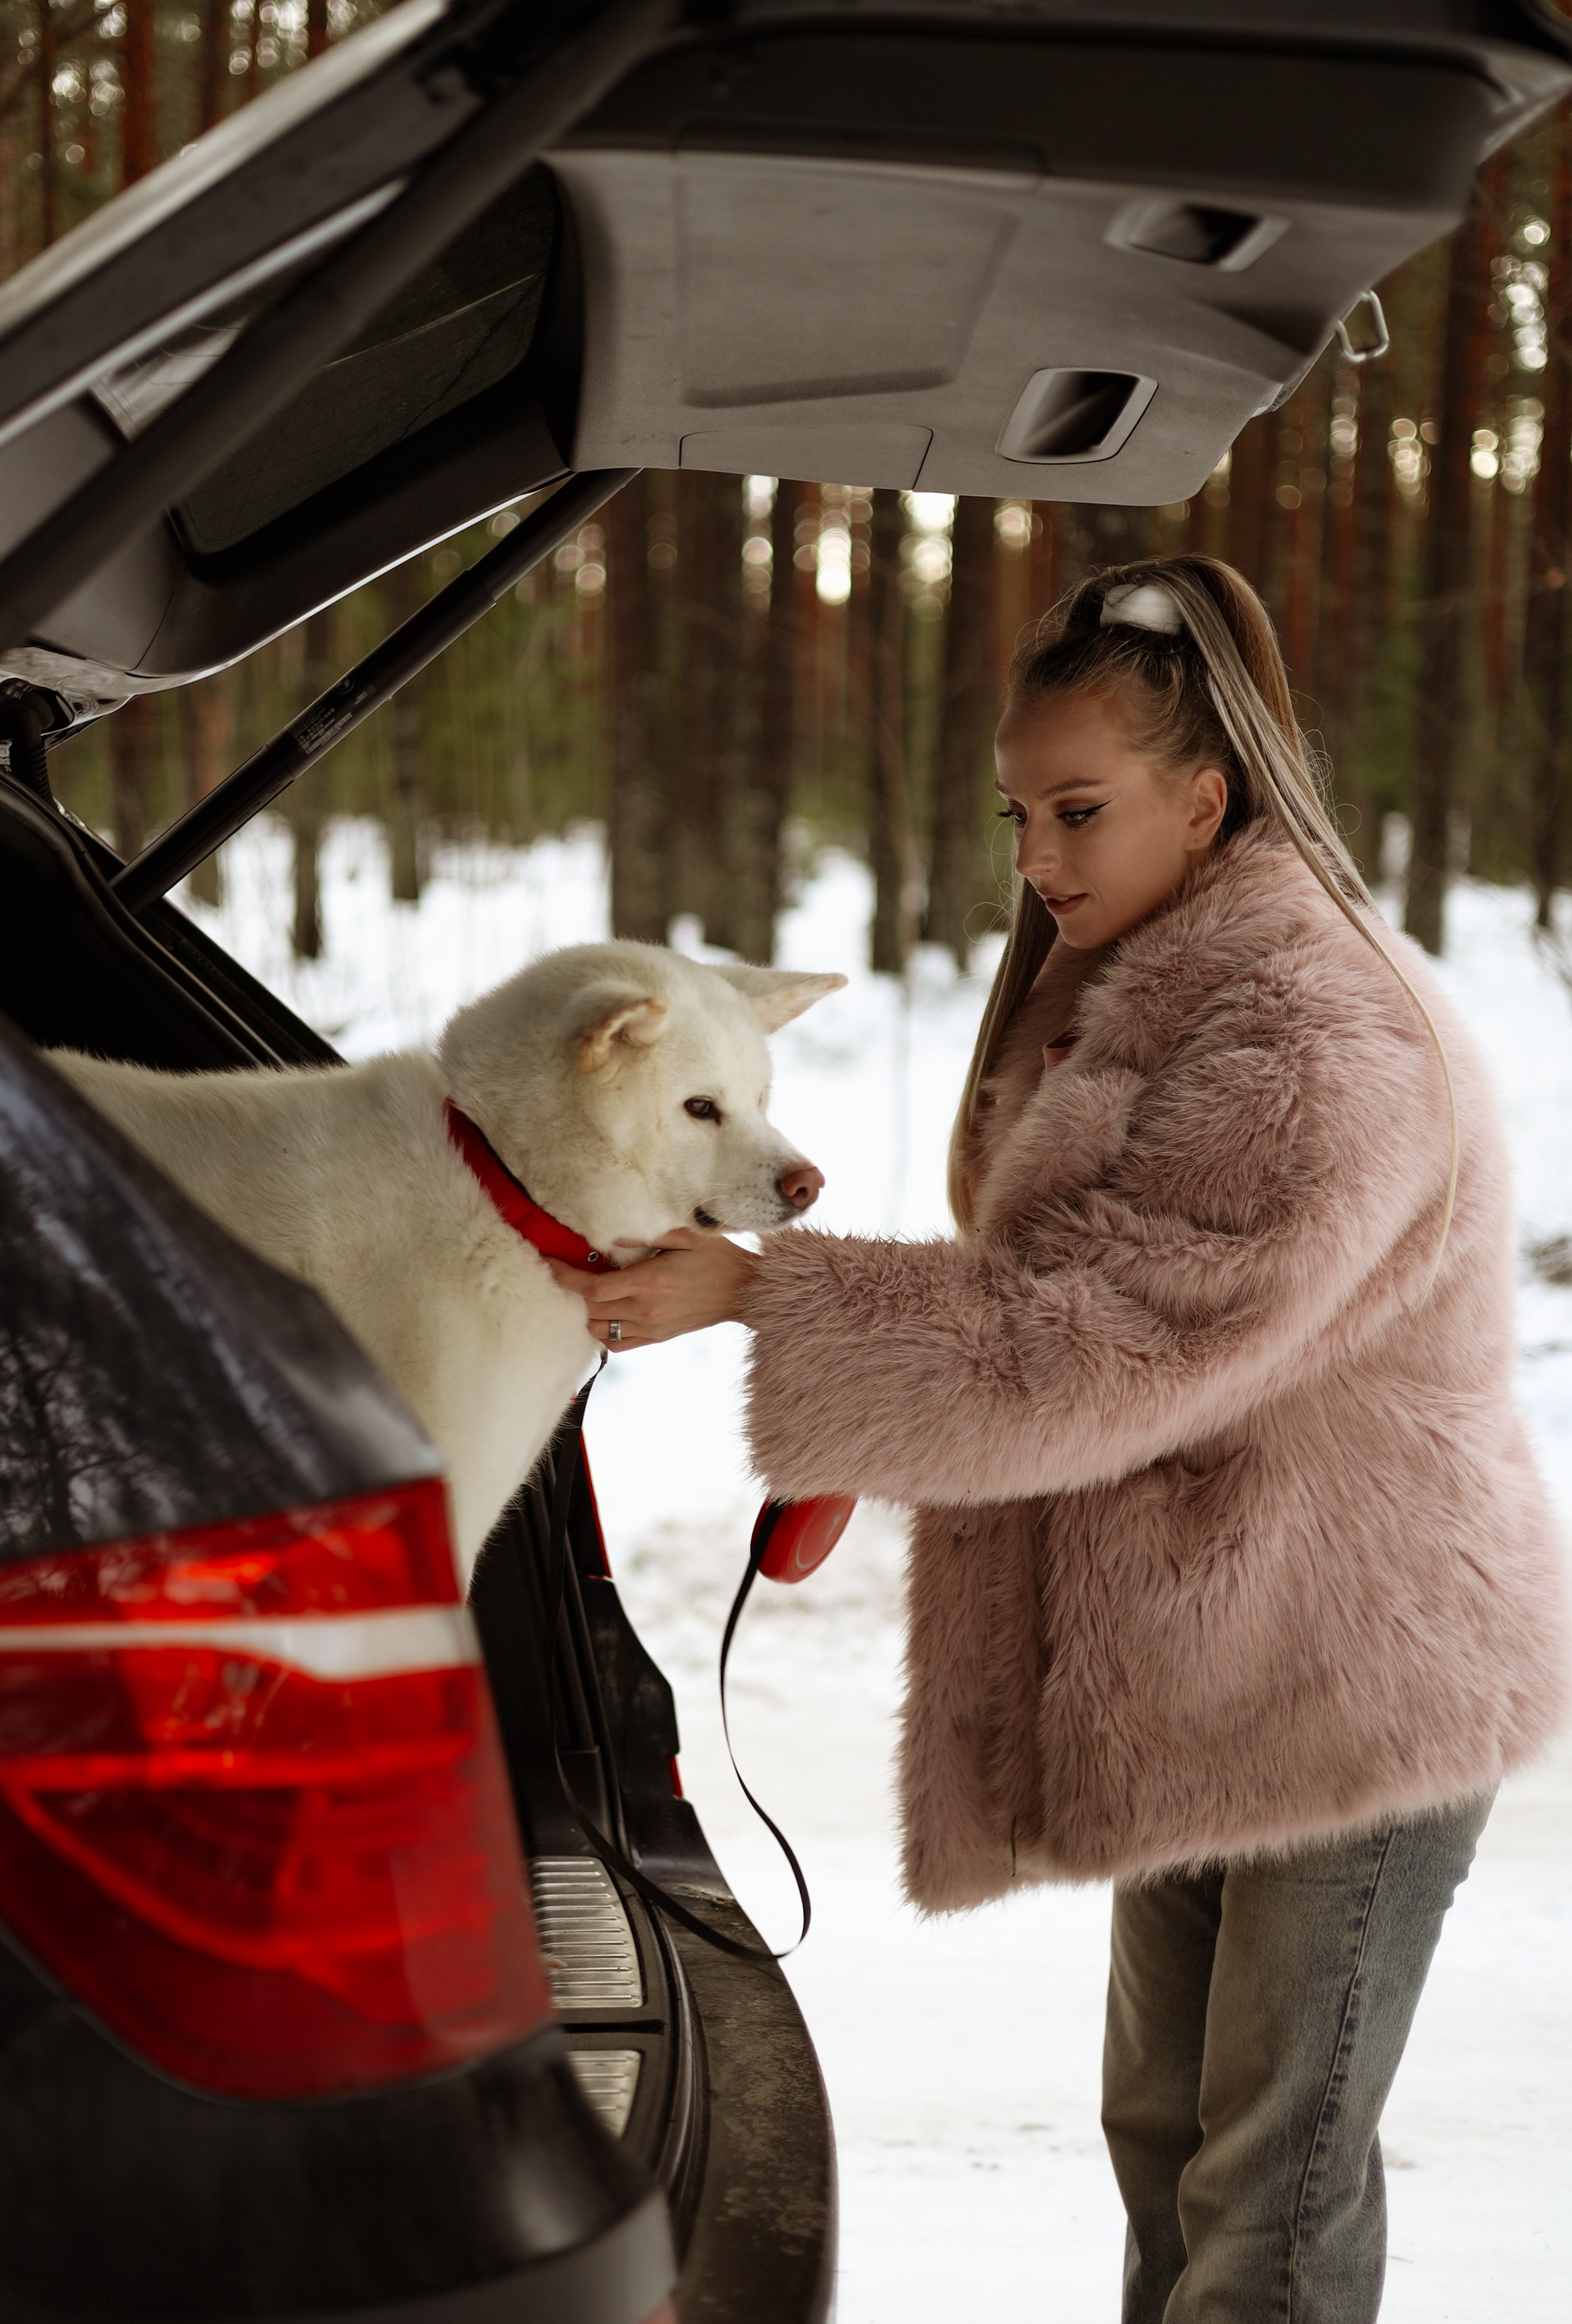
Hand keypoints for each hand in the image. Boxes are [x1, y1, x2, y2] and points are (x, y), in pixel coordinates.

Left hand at [549, 1226, 760, 1349]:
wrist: (746, 1291)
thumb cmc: (719, 1257)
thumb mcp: (687, 1235)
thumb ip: (647, 1234)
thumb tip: (610, 1237)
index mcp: (649, 1282)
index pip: (593, 1287)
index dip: (565, 1277)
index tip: (549, 1264)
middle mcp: (646, 1309)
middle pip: (591, 1307)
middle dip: (571, 1291)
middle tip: (562, 1273)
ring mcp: (651, 1328)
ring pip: (600, 1329)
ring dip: (586, 1312)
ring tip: (583, 1293)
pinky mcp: (658, 1338)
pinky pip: (618, 1343)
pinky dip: (603, 1332)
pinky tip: (604, 1314)